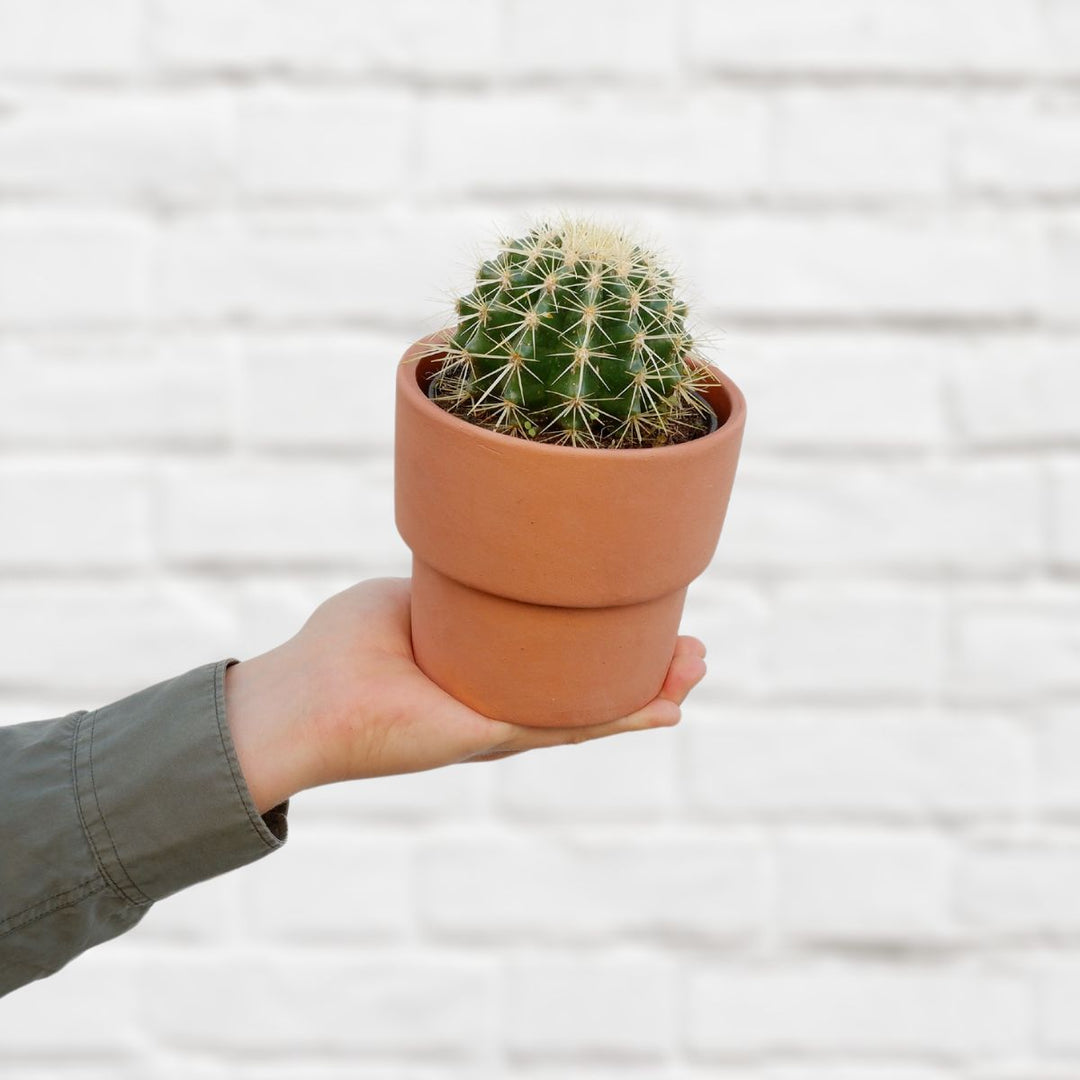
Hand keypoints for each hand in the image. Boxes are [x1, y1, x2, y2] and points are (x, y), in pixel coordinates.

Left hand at [225, 577, 706, 813]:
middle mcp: (501, 700)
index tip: (648, 610)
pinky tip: (662, 708)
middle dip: (646, 670)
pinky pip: (568, 726)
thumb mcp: (413, 594)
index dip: (608, 638)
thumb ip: (457, 577)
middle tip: (694, 648)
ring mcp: (501, 722)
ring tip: (694, 669)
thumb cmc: (341, 645)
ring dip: (649, 692)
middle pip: (590, 687)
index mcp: (485, 668)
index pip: (559, 656)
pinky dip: (620, 717)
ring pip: (593, 709)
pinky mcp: (492, 735)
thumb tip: (491, 544)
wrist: (302, 696)